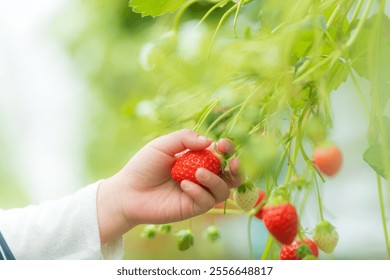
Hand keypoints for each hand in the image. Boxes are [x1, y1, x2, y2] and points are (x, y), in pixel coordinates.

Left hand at [97, 129, 241, 243]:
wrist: (128, 192)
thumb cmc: (144, 166)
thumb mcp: (163, 145)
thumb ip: (184, 138)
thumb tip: (209, 141)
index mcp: (197, 159)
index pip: (220, 154)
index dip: (227, 149)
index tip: (223, 144)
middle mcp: (202, 176)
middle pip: (231, 175)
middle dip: (237, 168)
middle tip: (232, 162)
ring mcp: (199, 193)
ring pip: (224, 190)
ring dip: (215, 180)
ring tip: (197, 173)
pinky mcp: (193, 208)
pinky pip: (207, 201)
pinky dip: (198, 191)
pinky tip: (184, 186)